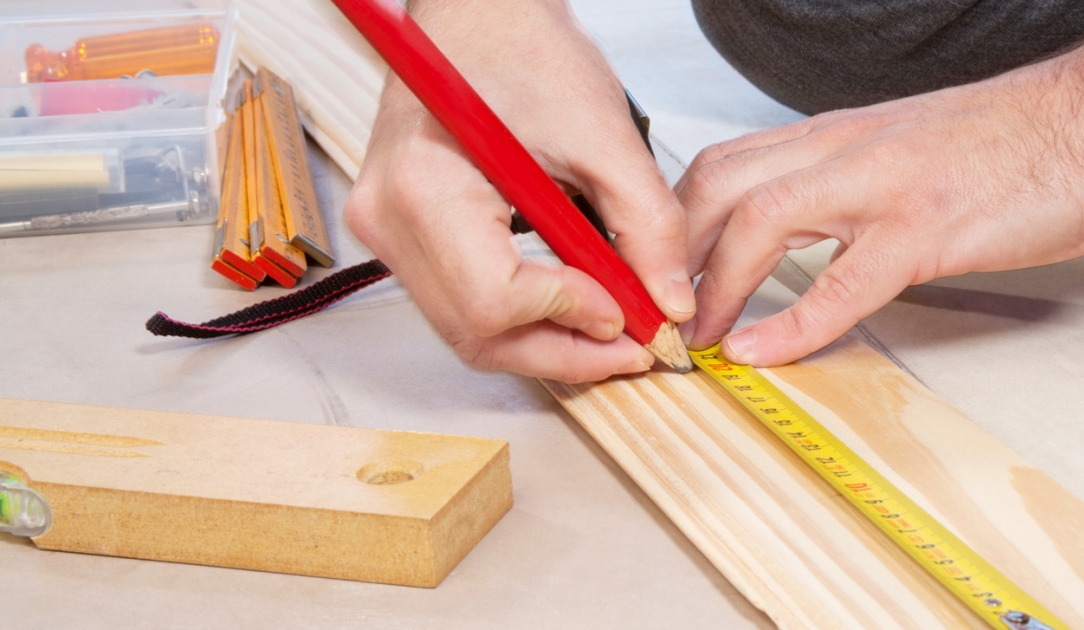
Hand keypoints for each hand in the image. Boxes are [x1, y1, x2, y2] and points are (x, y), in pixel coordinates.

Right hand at [345, 0, 694, 382]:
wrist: (479, 15)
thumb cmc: (523, 48)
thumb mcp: (604, 135)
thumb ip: (646, 225)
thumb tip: (670, 303)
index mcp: (425, 184)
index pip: (494, 300)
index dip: (571, 317)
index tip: (630, 311)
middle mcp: (389, 217)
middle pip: (476, 333)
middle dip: (564, 350)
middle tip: (634, 347)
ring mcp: (387, 231)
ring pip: (468, 332)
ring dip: (547, 342)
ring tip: (613, 327)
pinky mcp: (404, 235)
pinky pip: (461, 304)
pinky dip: (523, 318)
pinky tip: (576, 305)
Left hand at [677, 60, 1083, 365]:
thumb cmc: (1023, 140)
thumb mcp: (915, 153)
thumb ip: (857, 182)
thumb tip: (814, 230)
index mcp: (841, 136)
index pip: (725, 166)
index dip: (675, 225)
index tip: (661, 279)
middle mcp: (848, 150)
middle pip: (717, 185)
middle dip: (670, 254)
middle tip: (657, 316)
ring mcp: (886, 185)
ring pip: (759, 220)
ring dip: (712, 285)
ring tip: (695, 339)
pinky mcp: (932, 225)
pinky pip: (844, 280)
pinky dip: (792, 323)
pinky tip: (763, 352)